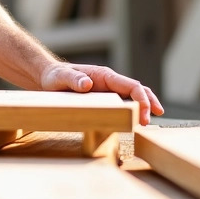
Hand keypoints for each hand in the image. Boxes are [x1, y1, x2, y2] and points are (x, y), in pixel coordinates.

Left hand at [39, 63, 163, 125]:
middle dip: (148, 103)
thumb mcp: (61, 77)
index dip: (142, 99)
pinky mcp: (104, 98)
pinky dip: (132, 111)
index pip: (131, 85)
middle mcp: (110, 82)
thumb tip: (87, 84)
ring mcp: (109, 90)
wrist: (49, 77)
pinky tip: (134, 121)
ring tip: (147, 122)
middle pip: (138, 90)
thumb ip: (73, 79)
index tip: (144, 114)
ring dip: (143, 107)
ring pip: (133, 97)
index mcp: (105, 76)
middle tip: (150, 119)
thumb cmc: (55, 76)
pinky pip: (122, 104)